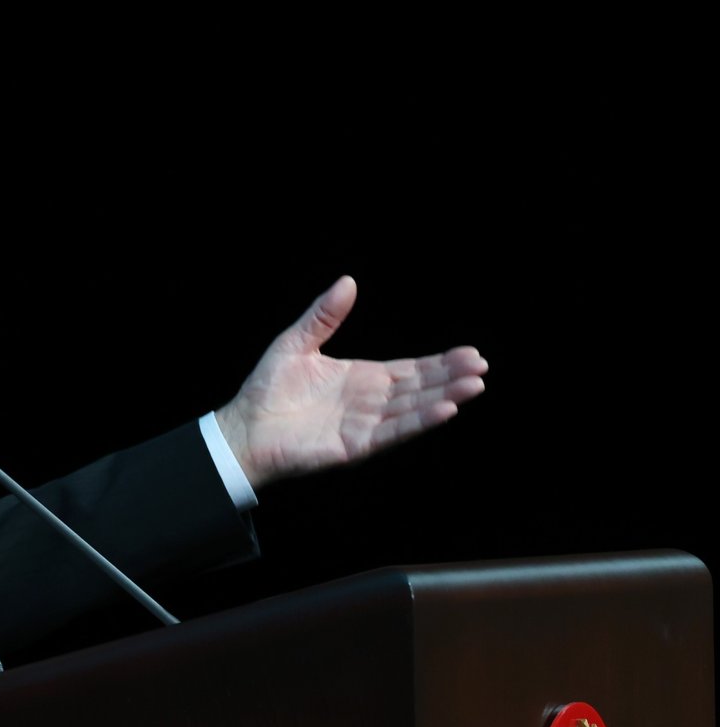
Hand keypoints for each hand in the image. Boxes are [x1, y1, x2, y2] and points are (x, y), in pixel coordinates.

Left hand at [214, 276, 488, 490]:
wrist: (244, 429)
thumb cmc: (267, 389)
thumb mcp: (297, 342)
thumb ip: (324, 316)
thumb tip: (348, 281)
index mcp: (361, 378)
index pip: (409, 370)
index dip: (439, 362)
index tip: (470, 352)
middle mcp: (370, 402)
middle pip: (419, 387)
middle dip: (451, 377)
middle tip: (481, 366)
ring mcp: (366, 425)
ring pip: (413, 409)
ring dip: (444, 397)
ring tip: (475, 385)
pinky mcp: (356, 445)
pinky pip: (393, 432)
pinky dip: (419, 421)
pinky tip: (445, 409)